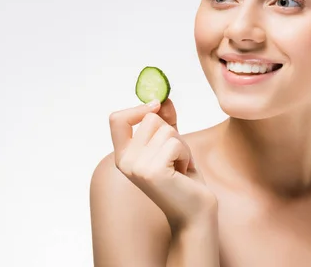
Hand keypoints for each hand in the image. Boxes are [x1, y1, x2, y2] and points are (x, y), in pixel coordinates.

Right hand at [109, 98, 216, 231]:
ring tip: (179, 166)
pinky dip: (186, 154)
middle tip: (176, 157)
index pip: (116, 119)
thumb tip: (163, 98)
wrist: (194, 212)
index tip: (156, 106)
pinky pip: (175, 143)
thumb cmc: (183, 179)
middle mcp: (124, 161)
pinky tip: (182, 172)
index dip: (137, 108)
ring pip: (166, 130)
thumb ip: (165, 122)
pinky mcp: (152, 172)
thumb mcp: (171, 145)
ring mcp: (136, 167)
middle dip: (172, 132)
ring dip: (181, 145)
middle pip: (150, 118)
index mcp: (123, 155)